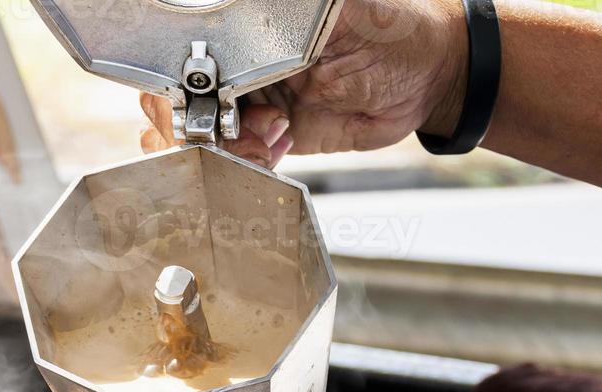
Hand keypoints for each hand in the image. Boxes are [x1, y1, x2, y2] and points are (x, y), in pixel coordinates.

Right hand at [140, 0, 469, 167]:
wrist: (427, 83)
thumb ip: (294, 15)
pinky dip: (236, 166)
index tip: (207, 100)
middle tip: (246, 127)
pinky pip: (225, 160)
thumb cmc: (396, 32)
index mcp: (244, 24)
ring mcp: (246, 100)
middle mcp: (236, 59)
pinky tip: (271, 152)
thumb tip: (245, 10)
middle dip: (197, 122)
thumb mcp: (344, 11)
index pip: (183, 52)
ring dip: (216, 150)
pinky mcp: (263, 138)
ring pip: (191, 134)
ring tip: (265, 142)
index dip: (183, 81)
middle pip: (173, 96)